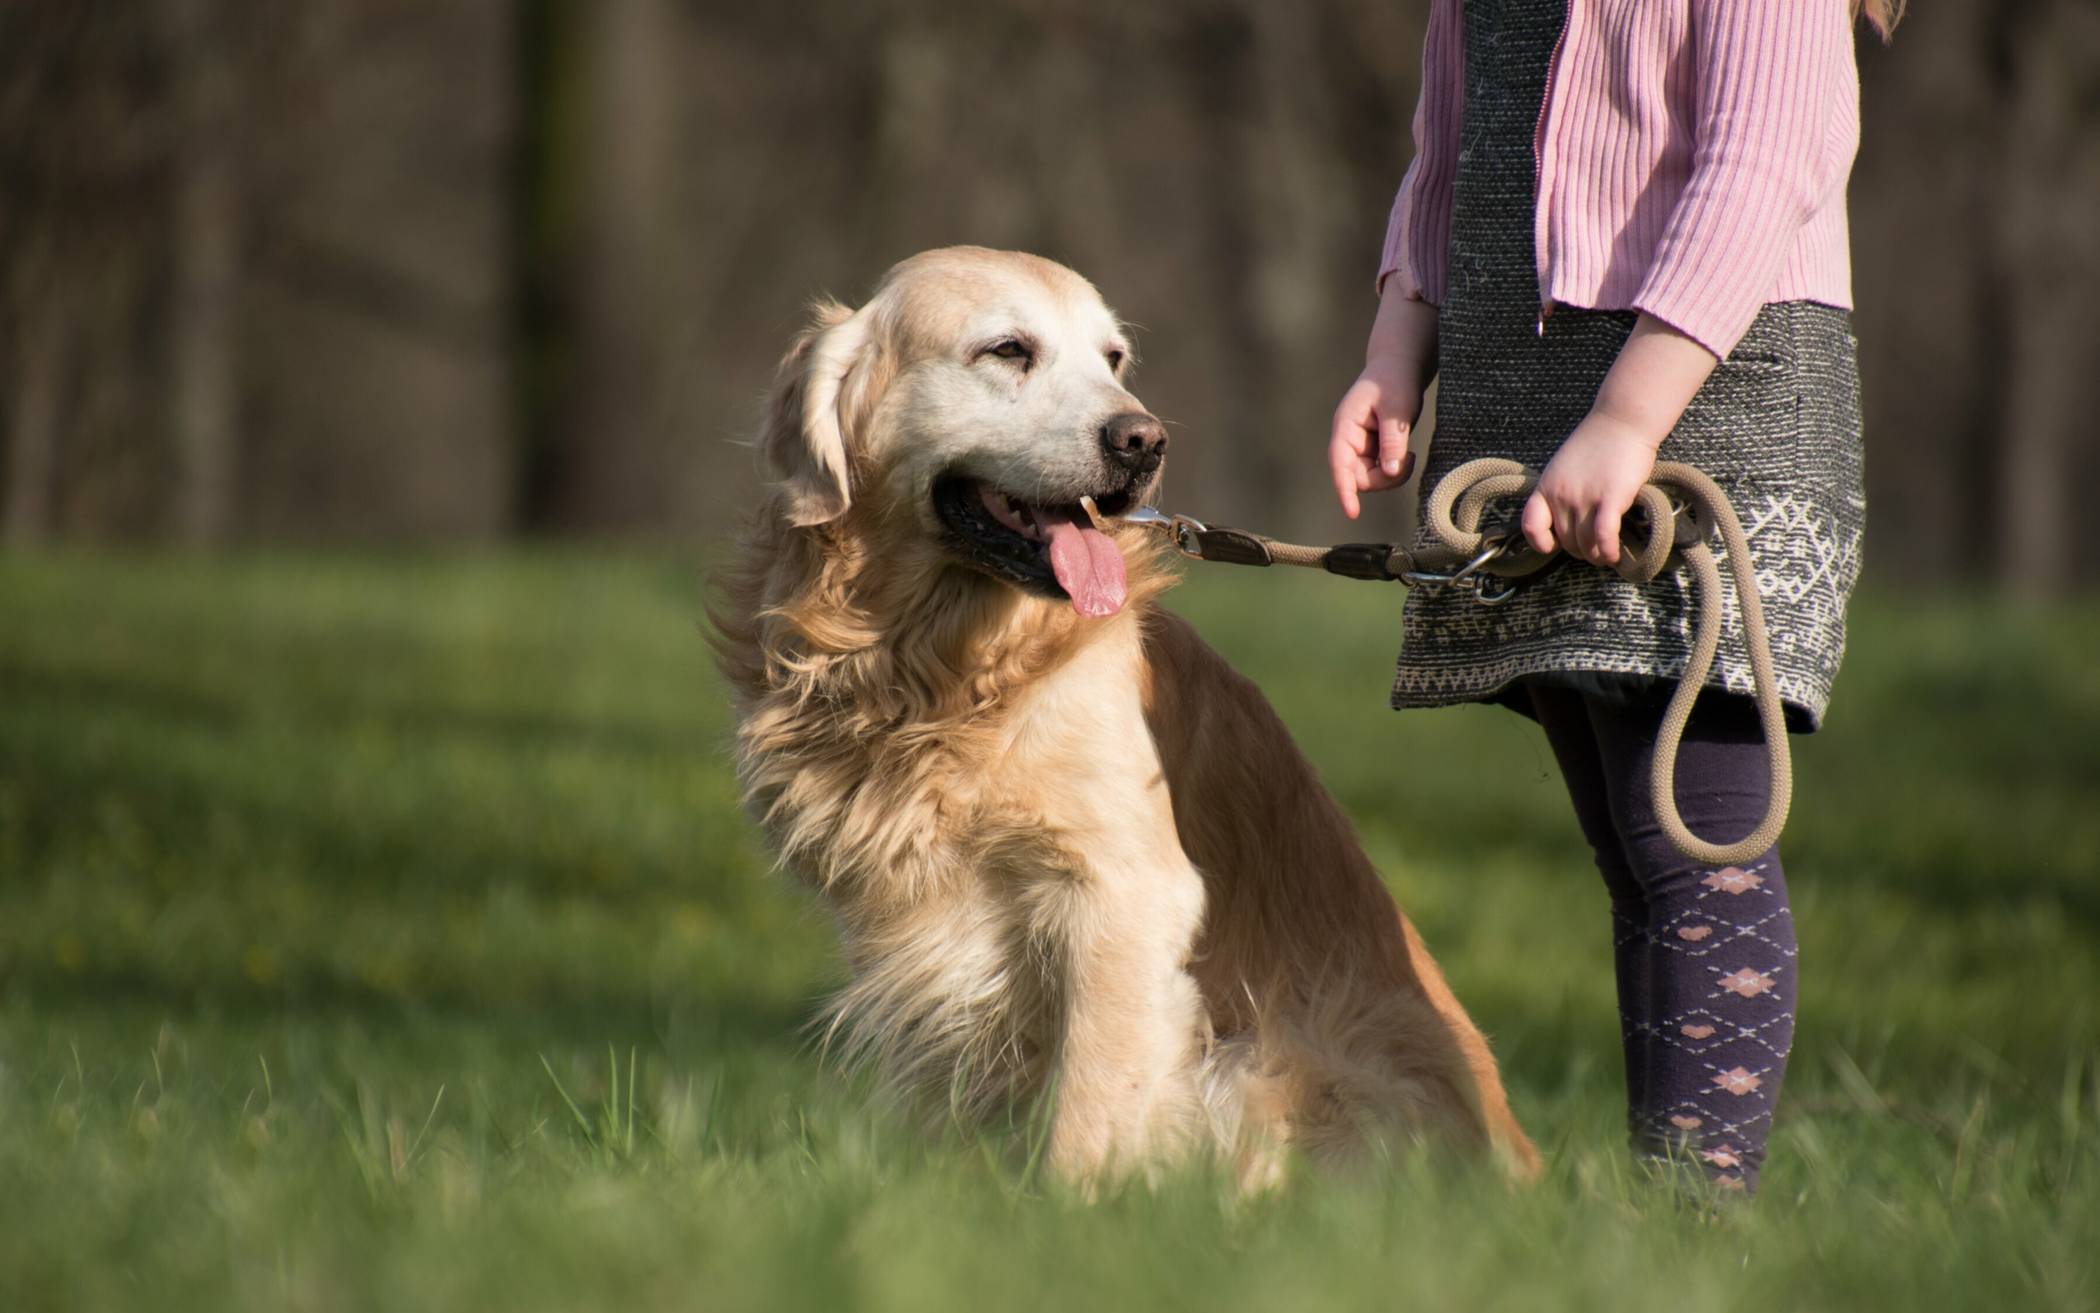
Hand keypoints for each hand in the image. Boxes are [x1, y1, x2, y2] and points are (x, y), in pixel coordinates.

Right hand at [1329, 291, 1437, 518]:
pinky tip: (1407, 454)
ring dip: (1391, 475)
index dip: (1344, 489)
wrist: (1400, 365)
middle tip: (1410, 459)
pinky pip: (1380, 472)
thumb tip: (1391, 471)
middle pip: (1357, 477)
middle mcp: (1348, 440)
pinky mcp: (1372, 450)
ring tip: (1410, 455)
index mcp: (1345, 426)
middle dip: (1383, 478)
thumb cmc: (1396, 380)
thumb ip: (1393, 440)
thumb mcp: (1398, 408)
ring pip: (1369, 478)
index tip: (1352, 512)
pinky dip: (1396, 470)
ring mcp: (1360, 447)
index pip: (1339, 464)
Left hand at [1520, 410, 1661, 566]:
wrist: (1621, 421)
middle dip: (1580, 551)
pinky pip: (1603, 536)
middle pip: (1565, 541)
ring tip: (1606, 556)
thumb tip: (1565, 519)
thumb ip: (1560, 491)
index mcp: (1546, 487)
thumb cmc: (1596, 443)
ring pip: (1585, 544)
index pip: (1530, 526)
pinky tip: (1614, 556)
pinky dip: (1608, 552)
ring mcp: (1584, 497)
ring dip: (1596, 556)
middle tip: (1594, 549)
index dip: (1540, 542)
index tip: (1554, 544)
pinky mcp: (1610, 498)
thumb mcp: (1563, 467)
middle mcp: (1560, 495)